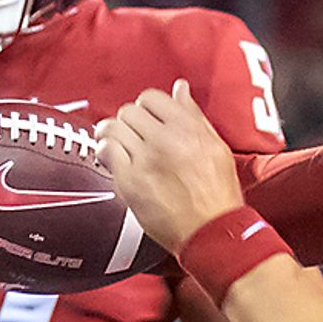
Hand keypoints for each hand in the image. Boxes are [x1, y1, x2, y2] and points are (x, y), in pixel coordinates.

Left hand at [99, 81, 244, 250]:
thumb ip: (194, 115)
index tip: (147, 117)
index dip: (147, 107)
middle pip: (129, 111)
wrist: (211, 231)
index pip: (151, 98)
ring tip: (117, 143)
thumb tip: (180, 89)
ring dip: (112, 134)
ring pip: (113, 128)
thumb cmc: (217, 196)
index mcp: (187, 127)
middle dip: (130, 122)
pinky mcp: (129, 181)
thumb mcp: (215, 146)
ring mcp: (144, 159)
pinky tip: (112, 159)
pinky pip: (106, 152)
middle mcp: (164, 139)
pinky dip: (105, 152)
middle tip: (133, 134)